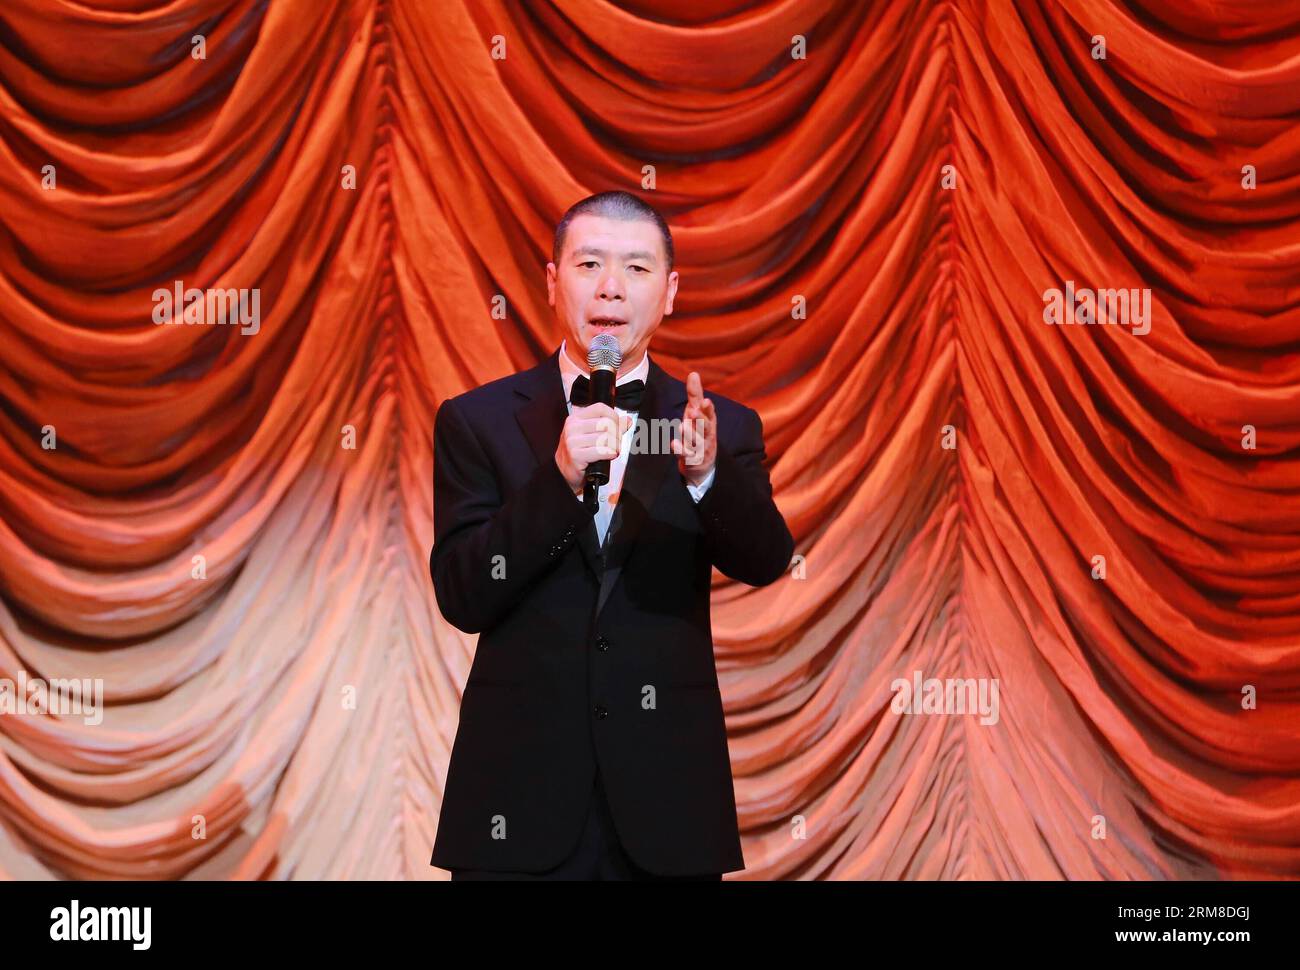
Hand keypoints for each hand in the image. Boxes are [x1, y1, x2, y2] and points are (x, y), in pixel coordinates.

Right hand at [555, 402, 633, 491]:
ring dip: (615, 446)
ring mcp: (572, 441)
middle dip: (617, 435)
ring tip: (613, 451)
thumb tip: (626, 420)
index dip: (614, 416)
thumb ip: (610, 426)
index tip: (618, 426)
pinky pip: (601, 451)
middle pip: (606, 424)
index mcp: (576, 418)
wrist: (564, 472)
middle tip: (617, 443)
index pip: (600, 408)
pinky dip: (610, 454)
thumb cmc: (579, 453)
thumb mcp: (592, 435)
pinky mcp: (576, 455)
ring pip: (605, 438)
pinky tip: (609, 456)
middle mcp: (572, 427)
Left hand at [670, 371, 716, 485]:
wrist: (702, 462)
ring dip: (690, 434)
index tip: (704, 401)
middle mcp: (707, 434)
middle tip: (692, 412)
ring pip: (697, 441)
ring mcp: (700, 448)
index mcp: (708, 421)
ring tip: (682, 426)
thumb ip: (695, 395)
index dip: (707, 408)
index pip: (710, 413)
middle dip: (700, 419)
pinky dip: (680, 450)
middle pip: (706, 427)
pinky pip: (687, 455)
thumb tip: (693, 373)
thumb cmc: (698, 431)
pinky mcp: (692, 459)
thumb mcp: (696, 412)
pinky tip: (673, 444)